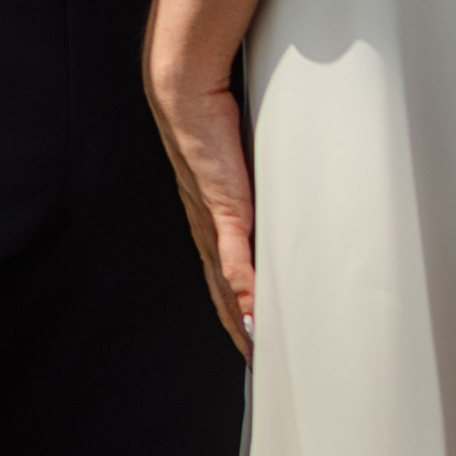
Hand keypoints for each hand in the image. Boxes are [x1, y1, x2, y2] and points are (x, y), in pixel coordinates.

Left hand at [145, 43, 257, 362]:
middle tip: (259, 365)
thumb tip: (271, 214)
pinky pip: (235, 253)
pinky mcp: (224, 204)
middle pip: (224, 295)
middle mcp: (208, 229)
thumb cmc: (209, 120)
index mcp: (211, 223)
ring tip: (259, 351)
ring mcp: (214, 219)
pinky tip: (253, 310)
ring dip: (242, 320)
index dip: (236, 318)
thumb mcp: (239, 164)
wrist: (184, 90)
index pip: (224, 283)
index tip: (253, 347)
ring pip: (228, 284)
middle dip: (240, 333)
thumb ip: (253, 192)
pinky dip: (243, 285)